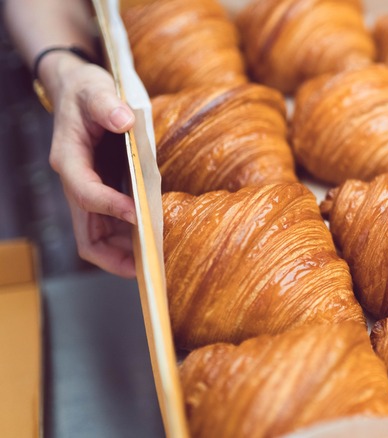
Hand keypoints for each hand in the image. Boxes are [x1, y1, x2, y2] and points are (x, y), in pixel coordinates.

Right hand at [44, 53, 136, 277]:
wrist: (77, 90)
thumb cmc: (86, 91)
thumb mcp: (95, 89)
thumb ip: (106, 104)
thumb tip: (123, 120)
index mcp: (69, 159)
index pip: (85, 194)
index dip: (110, 207)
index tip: (138, 216)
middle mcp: (75, 182)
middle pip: (86, 234)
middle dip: (114, 255)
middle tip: (148, 266)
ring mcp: (87, 190)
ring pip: (97, 237)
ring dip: (123, 252)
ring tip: (155, 262)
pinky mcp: (101, 191)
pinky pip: (109, 226)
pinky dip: (127, 238)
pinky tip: (152, 241)